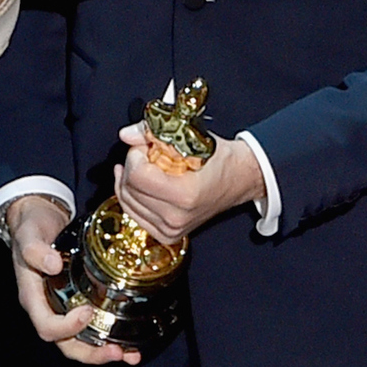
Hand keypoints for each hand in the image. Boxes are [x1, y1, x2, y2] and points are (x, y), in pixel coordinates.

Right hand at [3, 195, 139, 366]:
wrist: (37, 218)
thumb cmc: (31, 228)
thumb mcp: (29, 235)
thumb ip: (35, 250)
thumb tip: (52, 265)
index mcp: (33, 298)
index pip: (47, 327)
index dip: (67, 327)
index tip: (87, 312)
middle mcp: (47, 309)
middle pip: (66, 344)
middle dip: (91, 353)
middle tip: (116, 352)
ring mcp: (62, 308)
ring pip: (80, 341)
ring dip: (103, 351)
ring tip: (129, 354)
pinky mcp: (77, 301)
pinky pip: (90, 326)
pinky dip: (108, 337)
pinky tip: (129, 343)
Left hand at [112, 127, 264, 244]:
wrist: (239, 179)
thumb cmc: (221, 159)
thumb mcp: (191, 138)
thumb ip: (153, 133)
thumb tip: (127, 134)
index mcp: (185, 194)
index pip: (138, 176)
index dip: (136, 155)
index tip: (146, 146)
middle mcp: (176, 217)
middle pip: (129, 189)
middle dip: (132, 165)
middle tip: (146, 153)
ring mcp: (171, 229)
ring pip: (127, 202)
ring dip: (130, 180)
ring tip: (147, 167)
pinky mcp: (167, 234)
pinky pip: (134, 214)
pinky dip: (133, 196)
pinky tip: (140, 183)